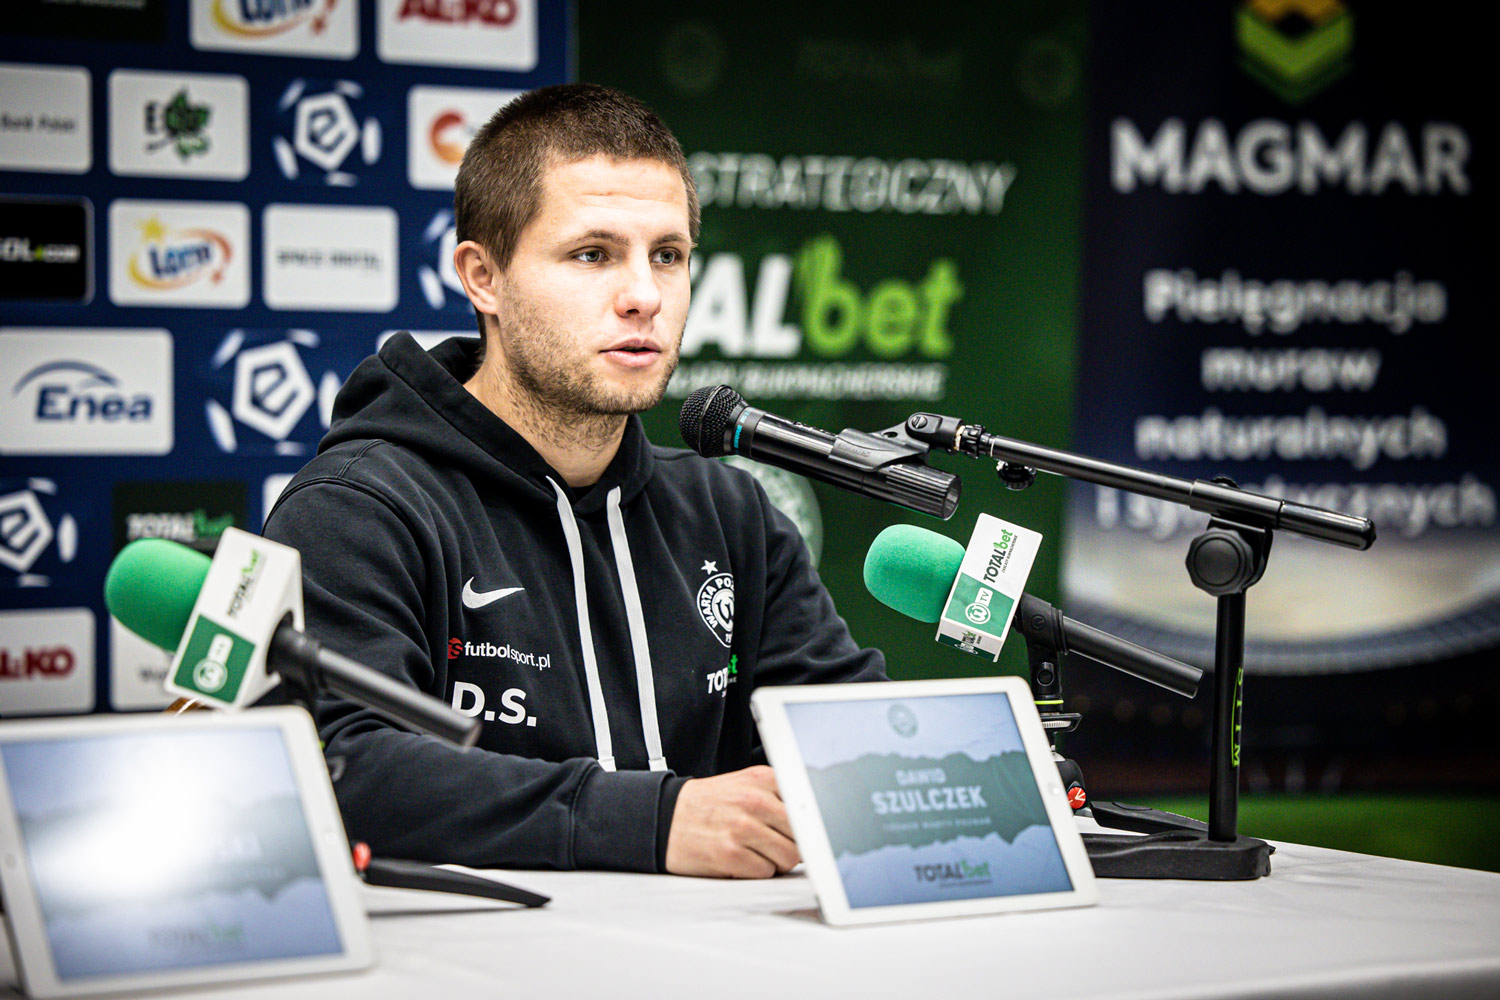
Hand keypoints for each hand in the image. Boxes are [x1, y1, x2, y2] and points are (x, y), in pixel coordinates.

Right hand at [664, 765, 800, 877]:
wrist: (665, 817)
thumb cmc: (709, 805)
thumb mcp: (745, 786)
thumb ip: (778, 799)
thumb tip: (815, 825)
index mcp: (763, 779)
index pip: (807, 808)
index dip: (808, 826)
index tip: (806, 834)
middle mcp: (755, 800)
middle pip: (801, 836)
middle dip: (792, 845)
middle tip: (772, 844)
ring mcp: (742, 827)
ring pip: (787, 858)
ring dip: (774, 861)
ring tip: (754, 851)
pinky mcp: (730, 854)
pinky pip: (765, 873)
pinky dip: (756, 871)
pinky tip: (740, 859)